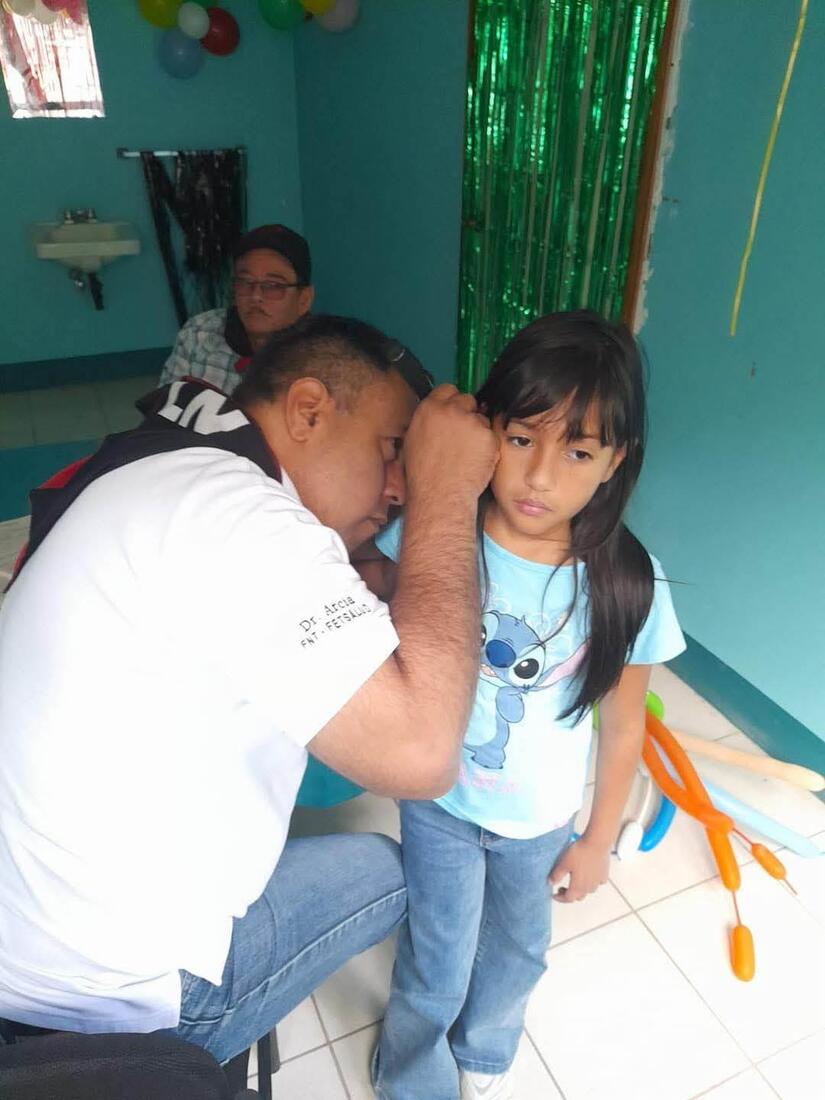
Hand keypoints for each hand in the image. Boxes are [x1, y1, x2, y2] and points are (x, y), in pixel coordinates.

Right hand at [404, 385, 497, 502]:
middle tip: (463, 436)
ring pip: (481, 419)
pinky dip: (487, 447)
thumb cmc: (422, 476)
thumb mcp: (412, 441)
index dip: (452, 401)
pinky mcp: (488, 436)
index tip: (454, 412)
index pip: (447, 390)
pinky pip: (491, 437)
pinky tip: (476, 461)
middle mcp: (450, 410)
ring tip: (467, 454)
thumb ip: (426, 423)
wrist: (439, 495)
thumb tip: (434, 419)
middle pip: (467, 400)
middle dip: (467, 414)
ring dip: (478, 431)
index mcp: (428, 409)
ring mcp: (471, 421)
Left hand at [548, 836, 609, 902]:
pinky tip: (588, 874)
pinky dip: (591, 881)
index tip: (554, 895)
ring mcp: (598, 881)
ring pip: (588, 890)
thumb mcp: (563, 863)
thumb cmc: (580, 853)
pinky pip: (597, 882)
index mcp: (578, 887)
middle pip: (578, 896)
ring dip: (580, 888)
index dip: (560, 898)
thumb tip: (551, 882)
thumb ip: (556, 875)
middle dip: (569, 894)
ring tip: (574, 879)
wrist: (597, 843)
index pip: (568, 898)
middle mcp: (589, 888)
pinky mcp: (604, 874)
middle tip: (561, 887)